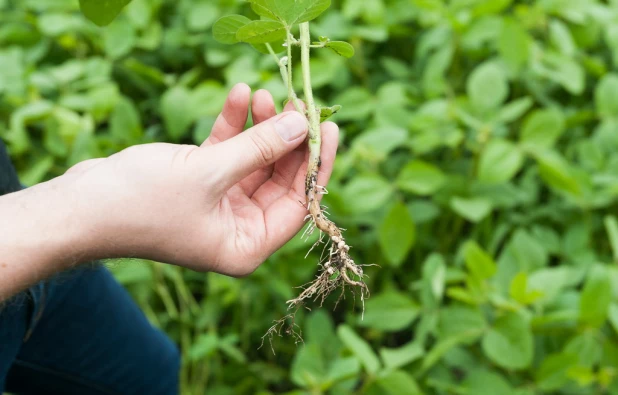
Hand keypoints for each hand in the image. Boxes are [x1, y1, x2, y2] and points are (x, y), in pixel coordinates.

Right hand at [64, 84, 338, 275]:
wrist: (78, 206)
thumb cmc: (140, 203)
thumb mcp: (209, 172)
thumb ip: (259, 149)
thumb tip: (302, 127)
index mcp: (246, 246)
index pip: (299, 204)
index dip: (316, 164)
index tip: (326, 126)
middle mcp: (237, 230)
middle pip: (279, 179)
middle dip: (286, 139)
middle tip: (295, 101)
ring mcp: (219, 206)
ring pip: (254, 161)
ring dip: (259, 127)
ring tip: (262, 93)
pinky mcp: (200, 184)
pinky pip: (227, 153)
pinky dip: (232, 126)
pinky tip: (238, 95)